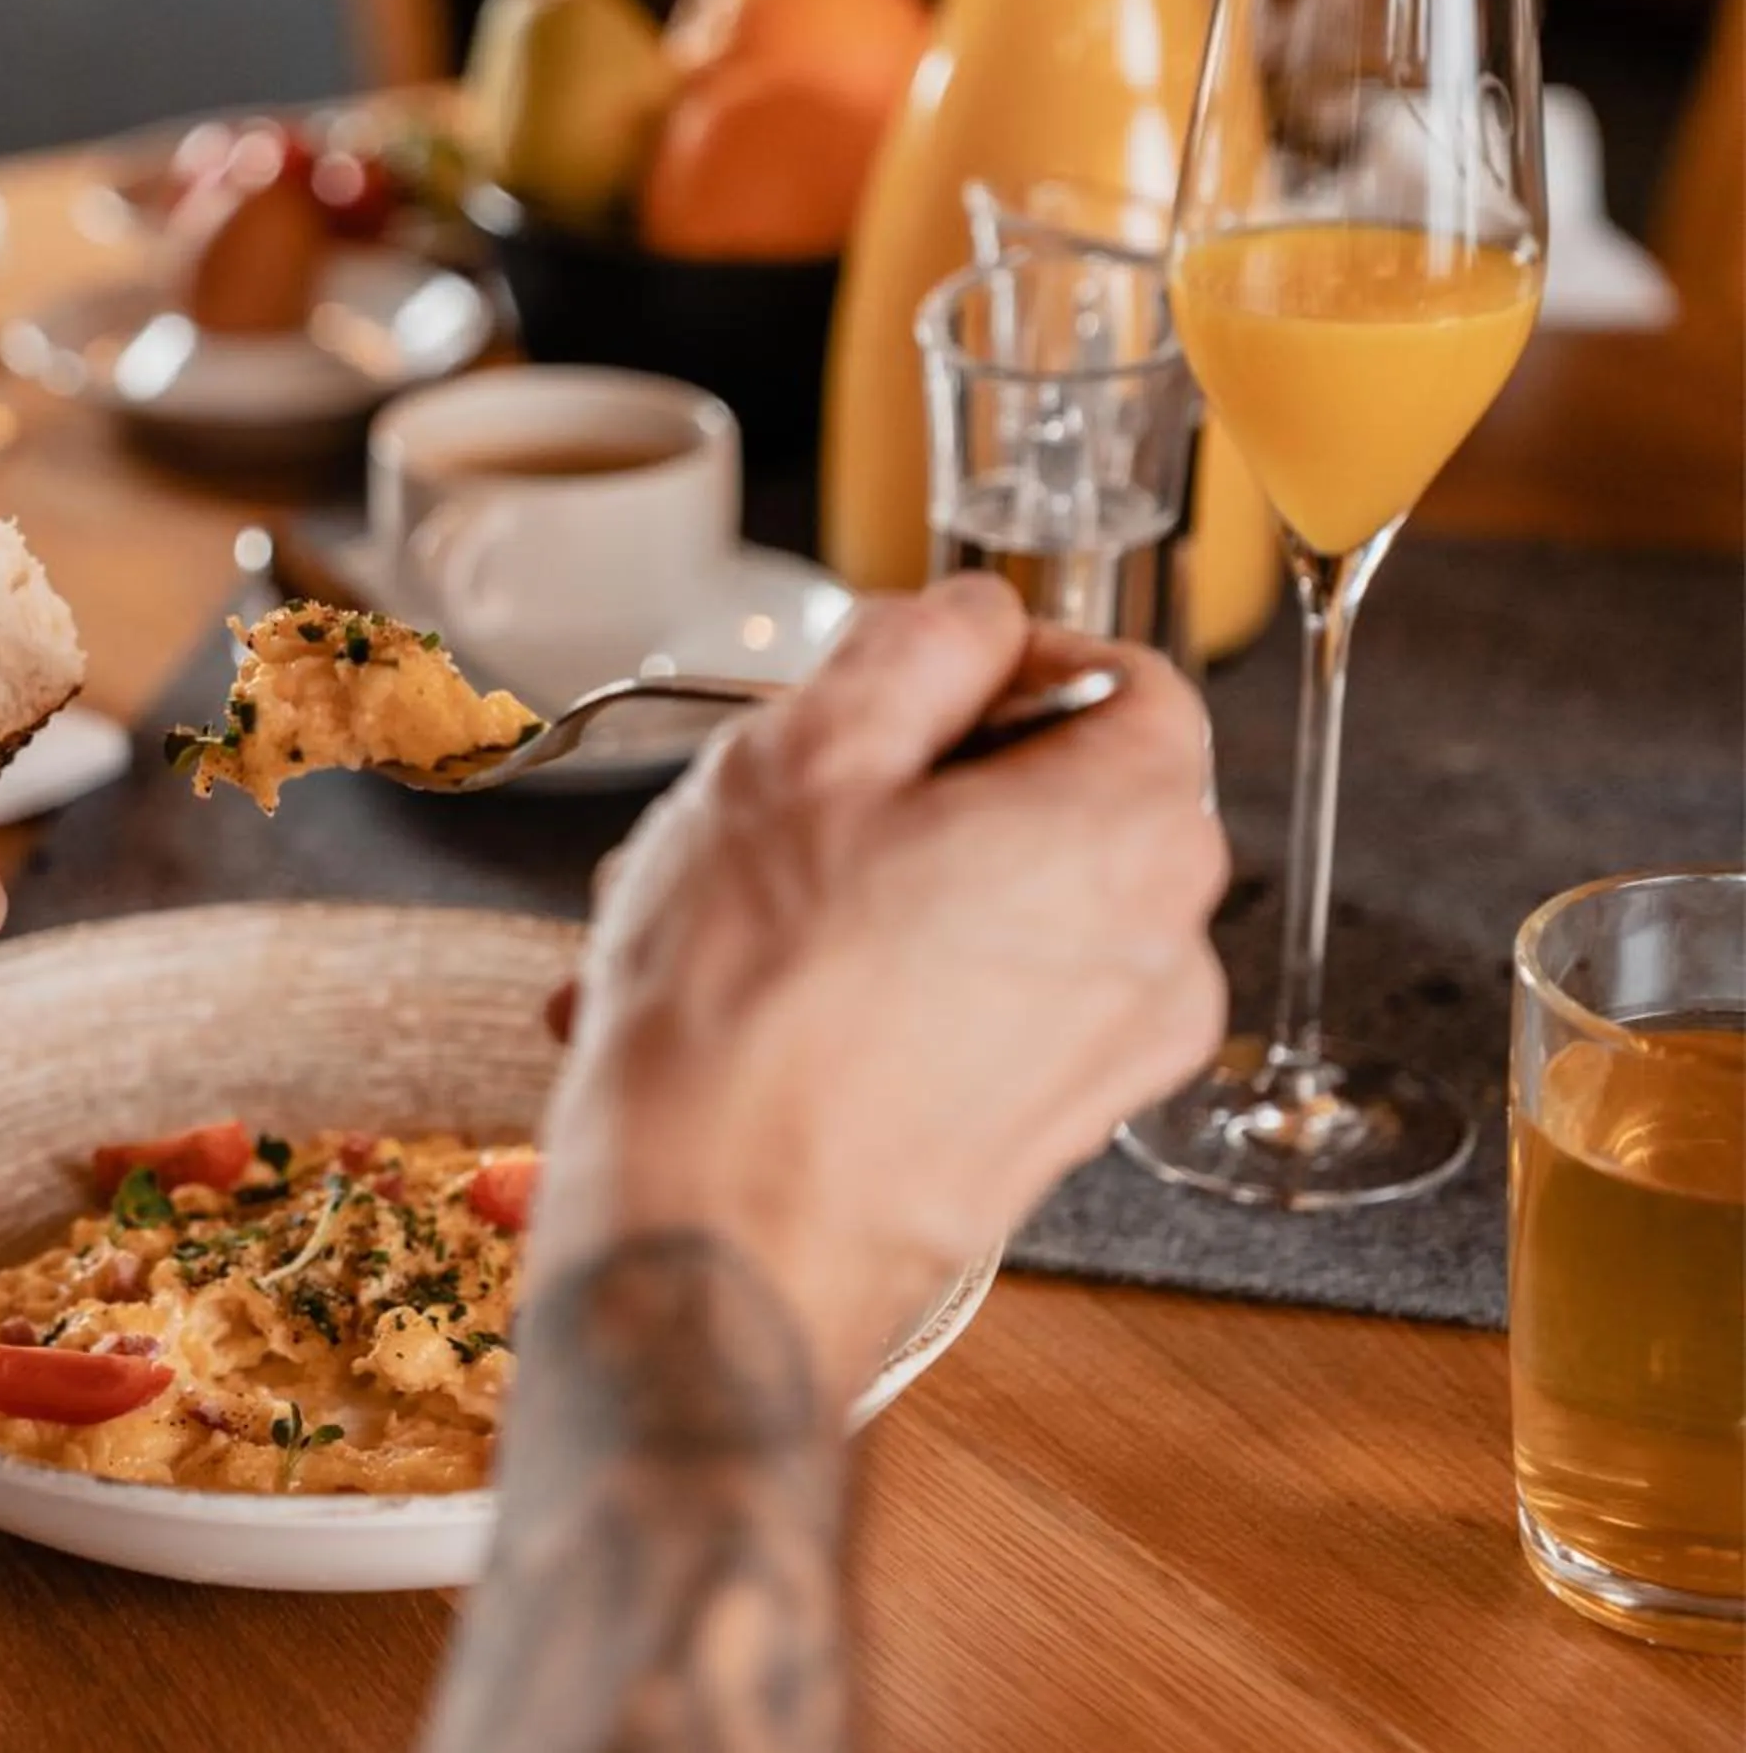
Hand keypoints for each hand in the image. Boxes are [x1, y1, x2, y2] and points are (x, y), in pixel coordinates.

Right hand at [540, 577, 1227, 1393]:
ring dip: (856, 897)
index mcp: (1134, 826)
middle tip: (761, 815)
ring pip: (988, 910)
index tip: (894, 693)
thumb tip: (971, 620)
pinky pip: (965, 1015)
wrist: (713, 1248)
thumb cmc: (747, 1009)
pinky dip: (866, 994)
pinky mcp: (1037, 1138)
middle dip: (900, 791)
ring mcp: (1104, 1058)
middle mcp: (1159, 947)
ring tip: (709, 928)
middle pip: (1049, 800)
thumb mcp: (806, 753)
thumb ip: (916, 648)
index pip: (1124, 680)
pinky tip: (737, 1009)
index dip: (998, 665)